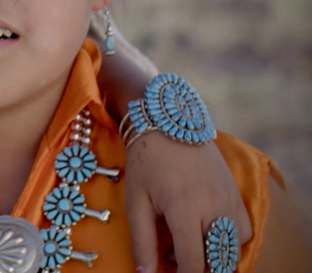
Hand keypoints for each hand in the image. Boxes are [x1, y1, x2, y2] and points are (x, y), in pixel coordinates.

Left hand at [124, 133, 251, 272]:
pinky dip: (228, 240)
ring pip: (232, 248)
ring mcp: (229, 200)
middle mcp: (213, 207)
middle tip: (171, 254)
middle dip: (197, 266)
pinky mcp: (237, 194)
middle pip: (216, 260)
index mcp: (184, 209)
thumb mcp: (135, 200)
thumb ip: (142, 241)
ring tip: (186, 240)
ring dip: (213, 255)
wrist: (170, 121)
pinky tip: (204, 229)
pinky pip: (243, 230)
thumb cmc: (146, 160)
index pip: (194, 263)